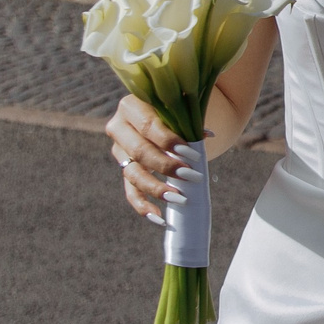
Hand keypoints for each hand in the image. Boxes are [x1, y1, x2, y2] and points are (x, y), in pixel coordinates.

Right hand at [104, 94, 202, 225]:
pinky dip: (143, 206)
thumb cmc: (180, 105)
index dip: (170, 143)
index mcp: (131, 105)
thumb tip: (205, 136)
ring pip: (133, 174)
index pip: (149, 127)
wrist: (171, 109)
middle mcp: (118, 128)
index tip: (194, 156)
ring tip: (180, 199)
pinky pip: (130, 190)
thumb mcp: (182, 104)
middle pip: (139, 152)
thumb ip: (190, 115)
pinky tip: (159, 219)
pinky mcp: (125, 168)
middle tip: (193, 176)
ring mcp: (120, 151)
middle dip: (166, 167)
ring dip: (157, 189)